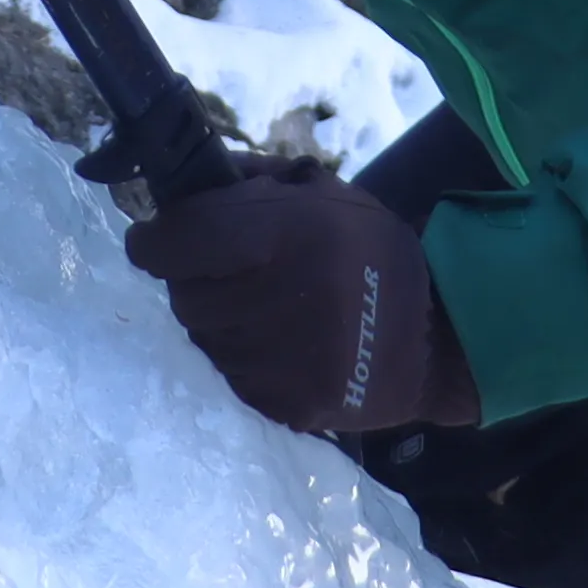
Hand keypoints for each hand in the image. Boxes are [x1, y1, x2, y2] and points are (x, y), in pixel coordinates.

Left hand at [127, 163, 479, 433]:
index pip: (182, 240)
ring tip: (258, 307)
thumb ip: (245, 182)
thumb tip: (176, 190)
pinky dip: (237, 357)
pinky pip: (226, 376)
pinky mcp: (287, 404)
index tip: (153, 239)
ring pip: (202, 338)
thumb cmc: (368, 251)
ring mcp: (284, 360)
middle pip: (184, 293)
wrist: (434, 337)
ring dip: (216, 319)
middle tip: (226, 272)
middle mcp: (284, 298)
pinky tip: (273, 343)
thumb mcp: (320, 194)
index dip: (156, 239)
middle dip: (193, 278)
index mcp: (292, 234)